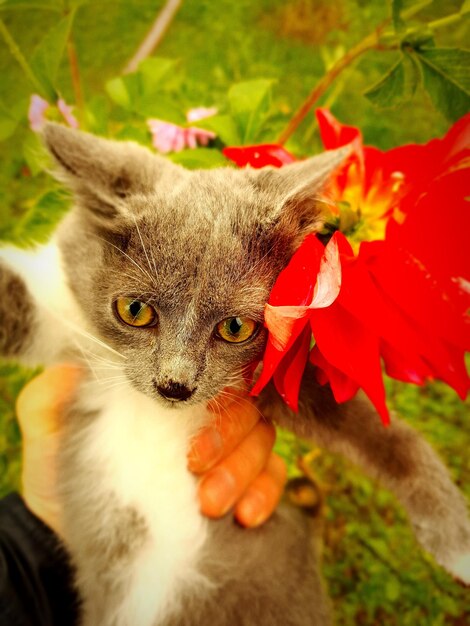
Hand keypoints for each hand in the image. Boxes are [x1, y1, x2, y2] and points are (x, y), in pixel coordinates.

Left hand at [17, 365, 285, 536]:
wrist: (77, 536)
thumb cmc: (68, 481)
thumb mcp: (52, 445)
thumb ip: (48, 405)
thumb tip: (70, 369)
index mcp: (169, 401)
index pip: (210, 385)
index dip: (211, 413)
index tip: (190, 455)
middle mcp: (203, 420)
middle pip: (244, 411)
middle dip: (229, 445)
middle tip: (198, 477)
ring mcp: (228, 451)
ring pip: (263, 441)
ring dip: (245, 471)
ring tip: (213, 506)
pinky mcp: (244, 485)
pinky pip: (275, 477)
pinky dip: (267, 492)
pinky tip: (247, 517)